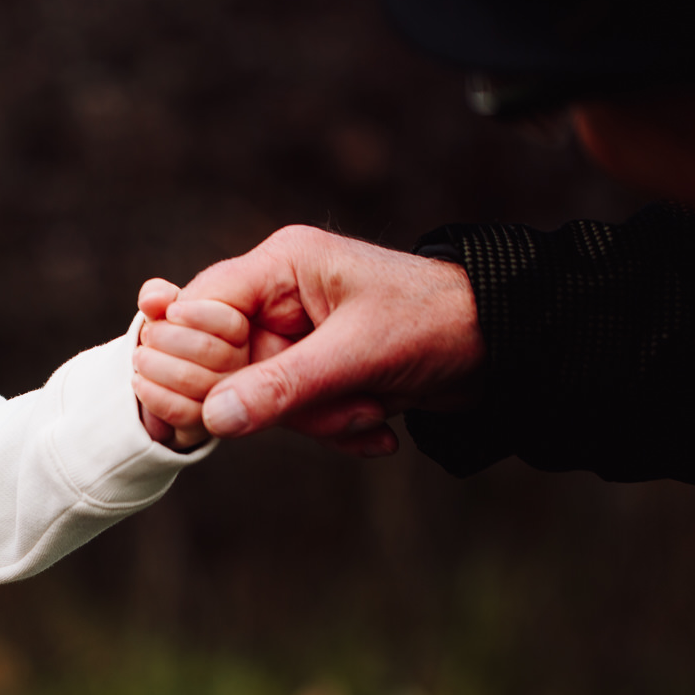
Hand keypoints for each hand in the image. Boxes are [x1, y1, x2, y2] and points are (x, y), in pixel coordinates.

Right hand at [144, 226, 484, 456]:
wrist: (503, 345)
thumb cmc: (438, 322)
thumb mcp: (359, 353)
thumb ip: (282, 387)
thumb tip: (213, 419)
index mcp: (279, 267)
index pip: (192, 310)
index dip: (202, 356)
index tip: (230, 389)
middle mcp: (275, 297)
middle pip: (214, 360)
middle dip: (267, 396)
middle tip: (320, 398)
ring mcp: (291, 336)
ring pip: (253, 396)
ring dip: (314, 417)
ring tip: (369, 407)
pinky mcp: (310, 371)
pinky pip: (287, 413)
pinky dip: (331, 427)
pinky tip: (376, 423)